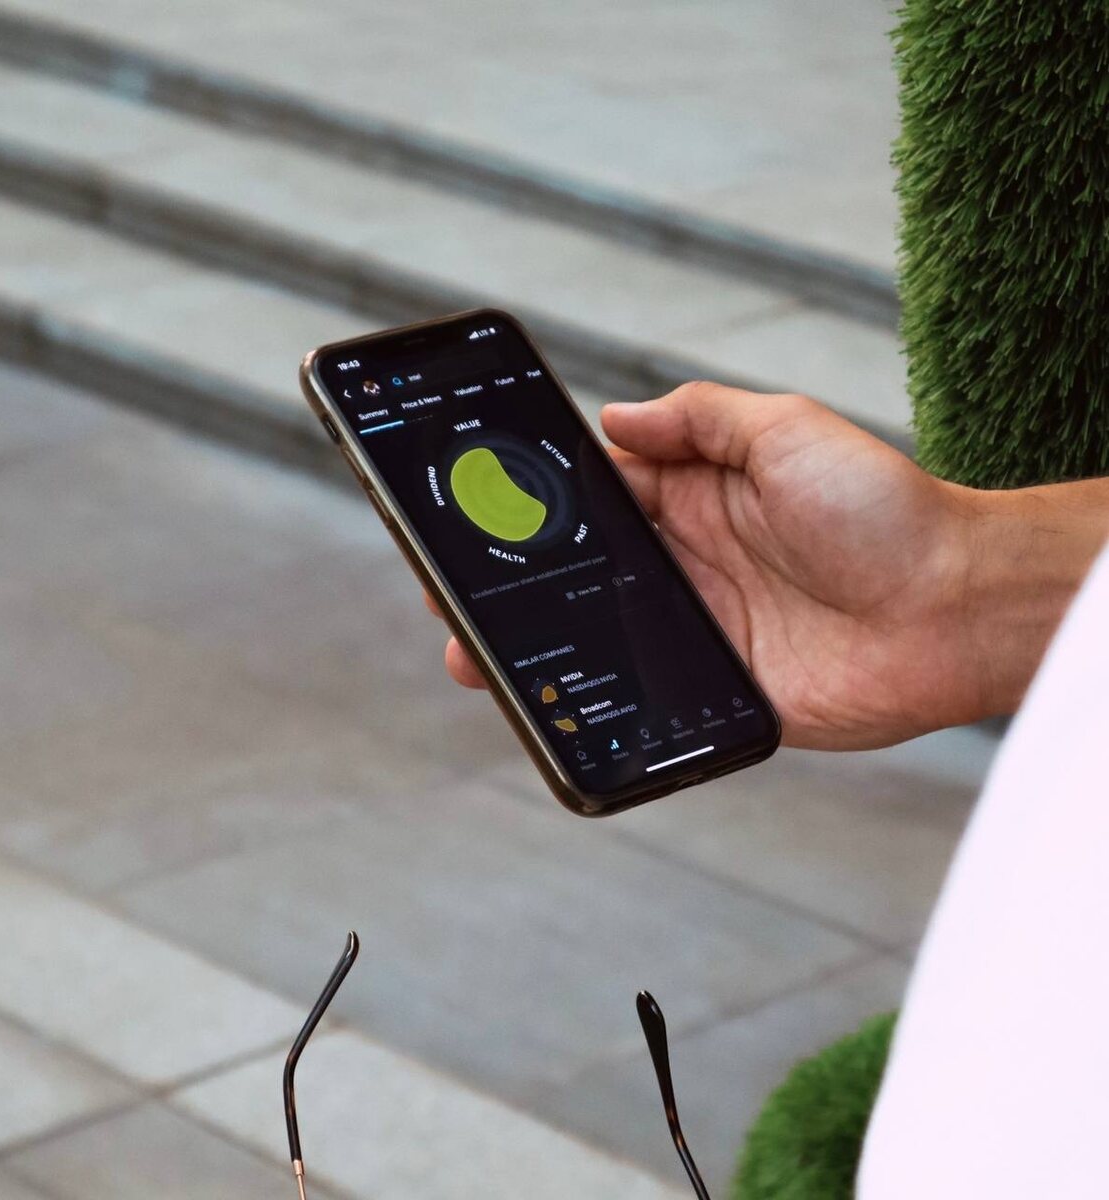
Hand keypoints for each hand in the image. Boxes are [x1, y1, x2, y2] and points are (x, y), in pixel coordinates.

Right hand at [434, 383, 1102, 748]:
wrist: (953, 605)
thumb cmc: (883, 507)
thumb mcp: (786, 430)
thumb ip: (699, 418)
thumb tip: (613, 417)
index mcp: (695, 500)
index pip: (595, 500)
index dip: (535, 507)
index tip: (477, 513)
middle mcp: (687, 564)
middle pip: (580, 574)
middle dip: (514, 583)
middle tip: (448, 594)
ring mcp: (698, 629)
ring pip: (597, 638)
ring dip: (536, 647)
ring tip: (472, 657)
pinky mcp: (717, 688)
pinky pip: (645, 695)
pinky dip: (597, 701)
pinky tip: (553, 703)